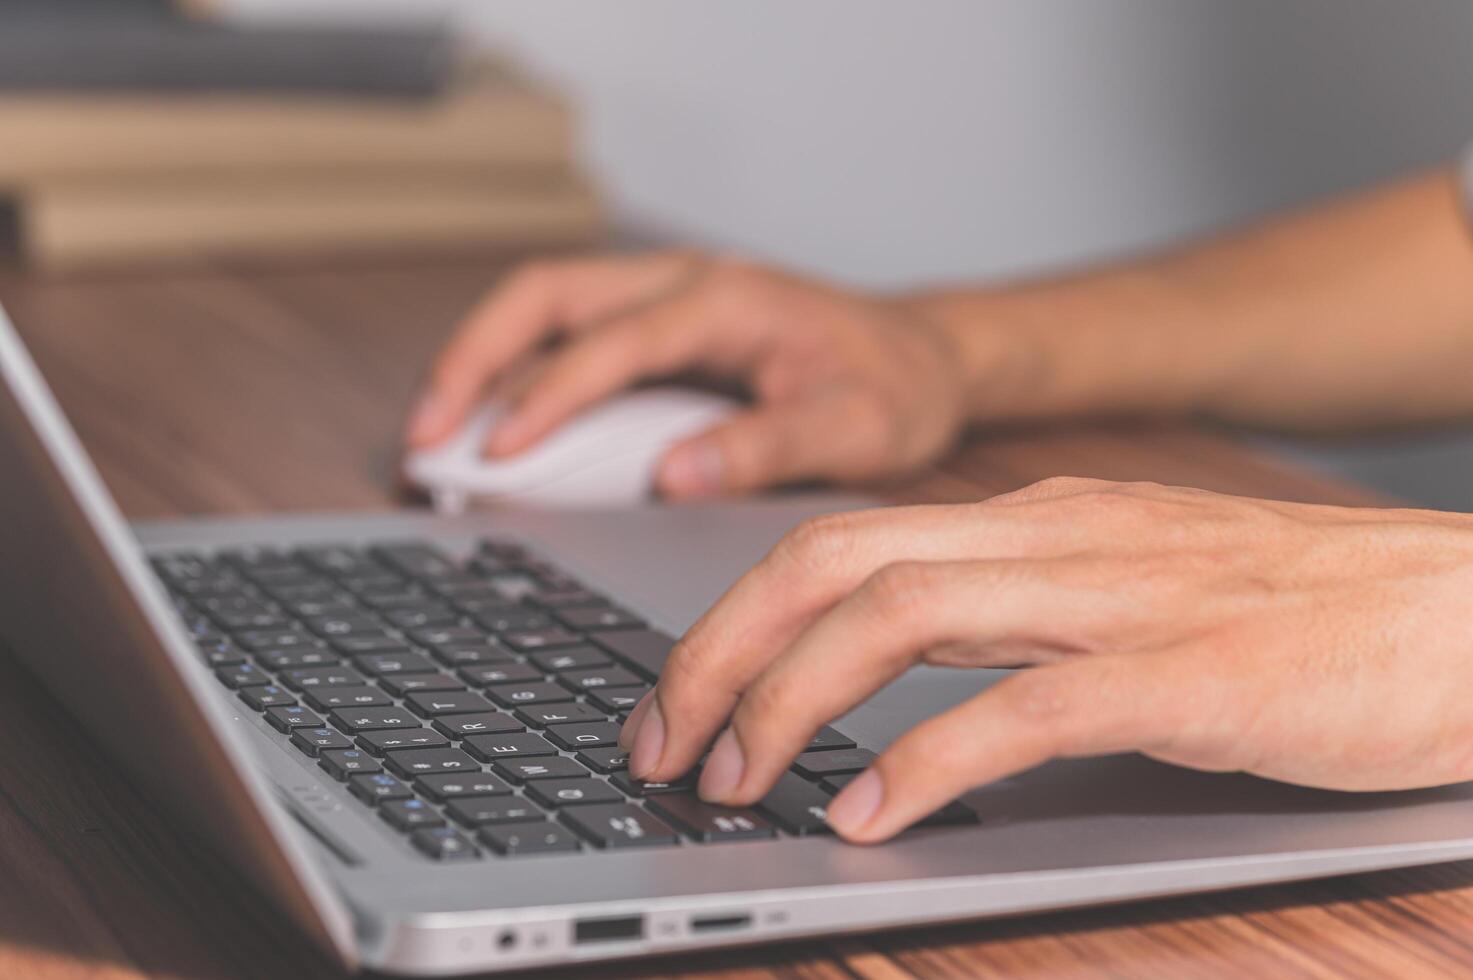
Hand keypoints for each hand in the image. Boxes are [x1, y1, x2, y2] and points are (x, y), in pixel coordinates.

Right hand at [405, 253, 967, 497]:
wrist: (925, 355)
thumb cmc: (895, 387)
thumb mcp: (855, 427)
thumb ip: (768, 448)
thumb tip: (671, 476)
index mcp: (728, 302)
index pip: (613, 342)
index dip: (547, 397)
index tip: (497, 454)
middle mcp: (684, 282)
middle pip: (547, 294)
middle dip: (474, 357)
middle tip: (427, 435)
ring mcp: (665, 293)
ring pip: (543, 302)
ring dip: (481, 356)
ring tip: (433, 431)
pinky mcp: (658, 321)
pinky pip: (565, 328)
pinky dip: (514, 366)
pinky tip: (490, 419)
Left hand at [617, 477, 1472, 841]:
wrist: (1465, 610)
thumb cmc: (1295, 614)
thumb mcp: (1120, 593)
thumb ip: (1006, 617)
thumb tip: (884, 679)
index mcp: (1036, 521)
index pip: (838, 542)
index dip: (735, 620)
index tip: (679, 699)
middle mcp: (1058, 539)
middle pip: (833, 564)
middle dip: (722, 652)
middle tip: (661, 744)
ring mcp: (1121, 597)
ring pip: (901, 616)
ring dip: (790, 701)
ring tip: (731, 779)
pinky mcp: (1188, 674)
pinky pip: (1022, 707)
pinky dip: (925, 762)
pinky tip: (867, 814)